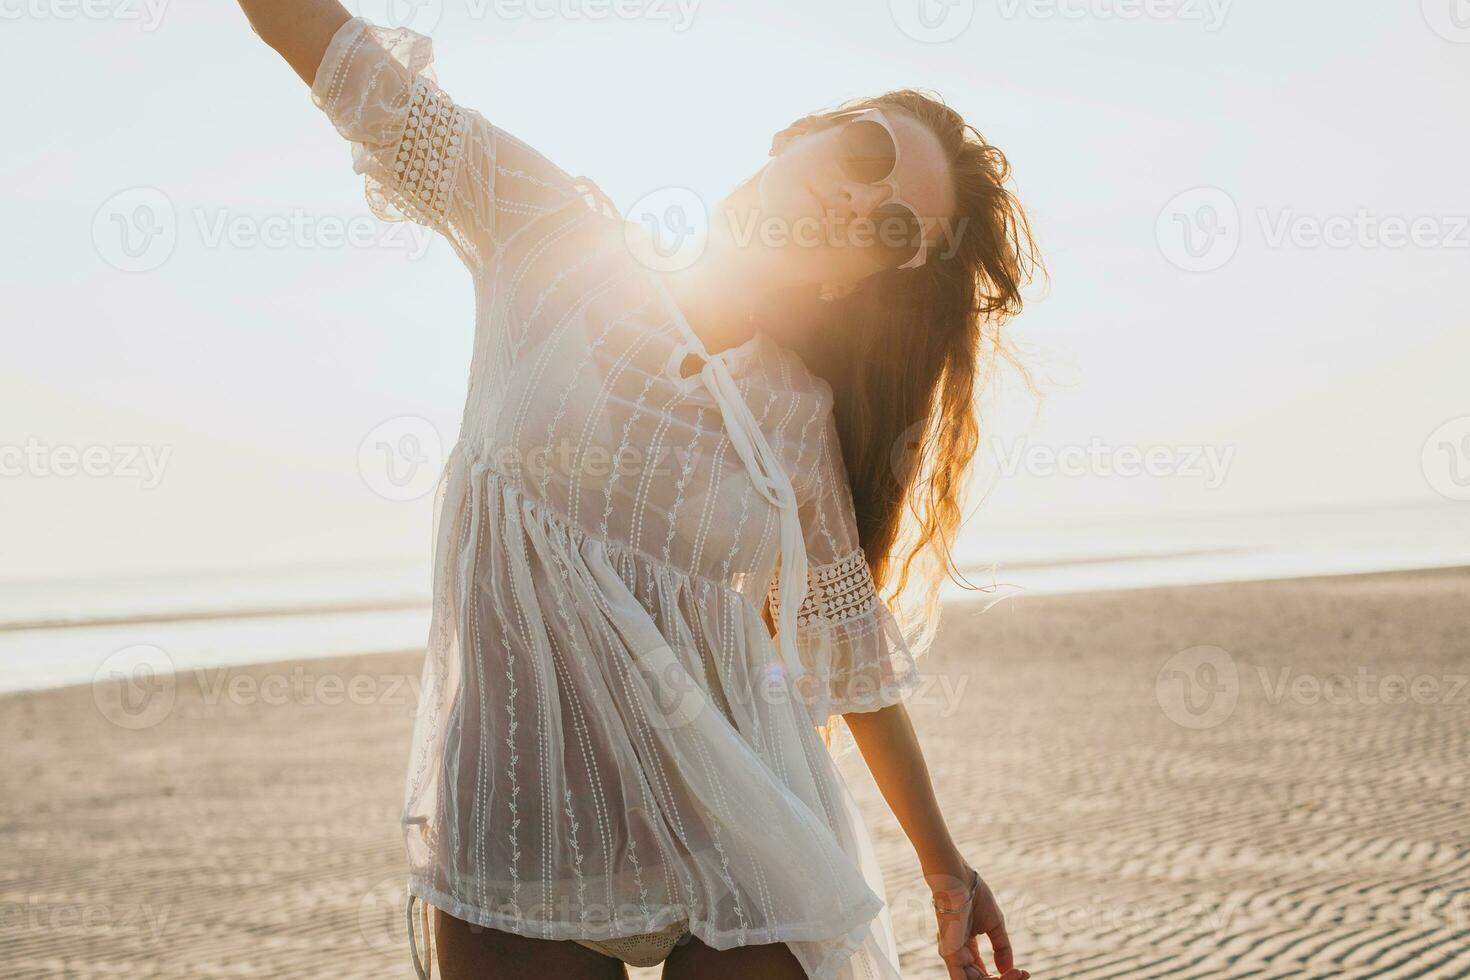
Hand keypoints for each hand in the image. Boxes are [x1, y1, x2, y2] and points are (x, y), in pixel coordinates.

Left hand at [927, 862, 1028, 979]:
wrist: (958, 878)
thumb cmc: (973, 896)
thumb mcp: (995, 925)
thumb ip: (1002, 948)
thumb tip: (1009, 970)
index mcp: (966, 950)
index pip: (983, 975)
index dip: (1004, 977)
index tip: (1025, 972)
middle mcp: (957, 956)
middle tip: (1023, 974)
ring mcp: (951, 955)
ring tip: (1016, 974)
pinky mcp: (948, 952)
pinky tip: (1001, 978)